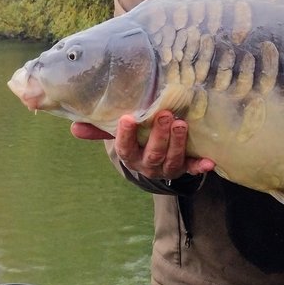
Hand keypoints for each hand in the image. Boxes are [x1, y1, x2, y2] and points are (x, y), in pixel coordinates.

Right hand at [72, 111, 214, 178]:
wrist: (158, 157)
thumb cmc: (137, 138)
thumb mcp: (119, 133)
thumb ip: (99, 128)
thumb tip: (74, 126)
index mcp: (131, 155)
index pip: (125, 149)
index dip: (125, 136)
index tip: (128, 119)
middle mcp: (148, 164)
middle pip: (153, 155)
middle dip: (159, 136)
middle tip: (165, 115)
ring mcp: (167, 167)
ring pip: (172, 160)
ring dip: (177, 143)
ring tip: (181, 124)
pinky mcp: (185, 166)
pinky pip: (193, 168)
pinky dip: (200, 166)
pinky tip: (209, 162)